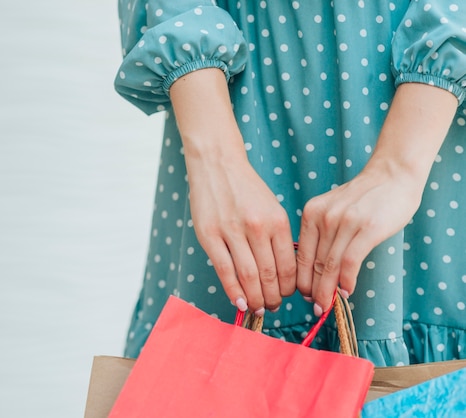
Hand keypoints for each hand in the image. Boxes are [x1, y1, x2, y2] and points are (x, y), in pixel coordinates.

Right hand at [168, 68, 295, 312]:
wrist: (218, 164)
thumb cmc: (246, 188)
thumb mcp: (271, 207)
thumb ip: (278, 236)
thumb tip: (283, 272)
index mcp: (277, 220)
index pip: (288, 265)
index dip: (289, 287)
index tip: (287, 296)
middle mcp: (257, 226)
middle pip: (270, 274)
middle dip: (273, 297)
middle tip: (272, 307)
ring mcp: (232, 231)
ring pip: (248, 275)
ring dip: (255, 297)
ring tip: (257, 308)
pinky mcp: (210, 235)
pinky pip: (224, 269)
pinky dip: (233, 290)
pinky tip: (239, 302)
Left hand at [296, 168, 422, 314]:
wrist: (392, 175)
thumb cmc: (363, 198)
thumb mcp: (332, 211)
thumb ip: (323, 236)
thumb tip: (316, 272)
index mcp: (311, 214)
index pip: (301, 255)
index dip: (301, 280)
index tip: (305, 296)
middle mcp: (324, 217)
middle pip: (313, 264)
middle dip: (314, 290)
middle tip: (316, 307)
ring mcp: (345, 222)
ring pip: (329, 266)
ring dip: (329, 290)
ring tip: (329, 305)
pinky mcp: (367, 228)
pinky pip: (350, 261)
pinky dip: (347, 280)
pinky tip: (348, 290)